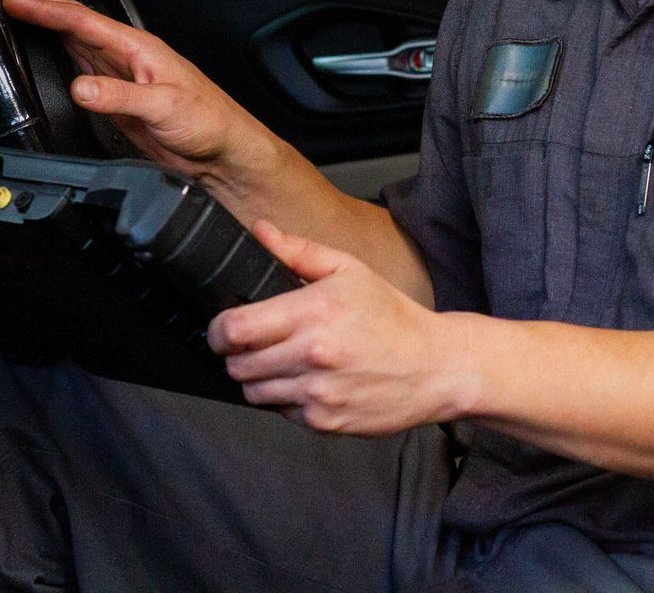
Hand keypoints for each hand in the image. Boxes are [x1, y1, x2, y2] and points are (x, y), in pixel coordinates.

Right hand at [0, 0, 286, 190]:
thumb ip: (121, 96)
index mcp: (137, 47)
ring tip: (12, 5)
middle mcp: (125, 55)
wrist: (222, 152)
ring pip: (72, 39)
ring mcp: (119, 74)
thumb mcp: (165, 106)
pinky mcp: (115, 97)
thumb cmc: (209, 121)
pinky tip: (41, 47)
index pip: (81, 20)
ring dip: (41, 22)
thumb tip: (80, 86)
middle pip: (72, 21)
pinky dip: (53, 52)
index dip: (44, 7)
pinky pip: (77, 66)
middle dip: (35, 0)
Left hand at [209, 220, 475, 433]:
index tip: (224, 328)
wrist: (436, 366)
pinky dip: (286, 399)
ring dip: (260, 378)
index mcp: (315, 311)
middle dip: (238, 354)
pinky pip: (280, 413)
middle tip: (258, 344)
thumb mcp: (350, 270)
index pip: (233, 329)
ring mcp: (317, 393)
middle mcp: (313, 354)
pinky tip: (310, 382)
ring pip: (253, 392)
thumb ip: (298, 251)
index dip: (217, 330)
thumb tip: (260, 231)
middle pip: (236, 365)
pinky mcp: (323, 422)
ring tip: (286, 362)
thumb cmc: (393, 316)